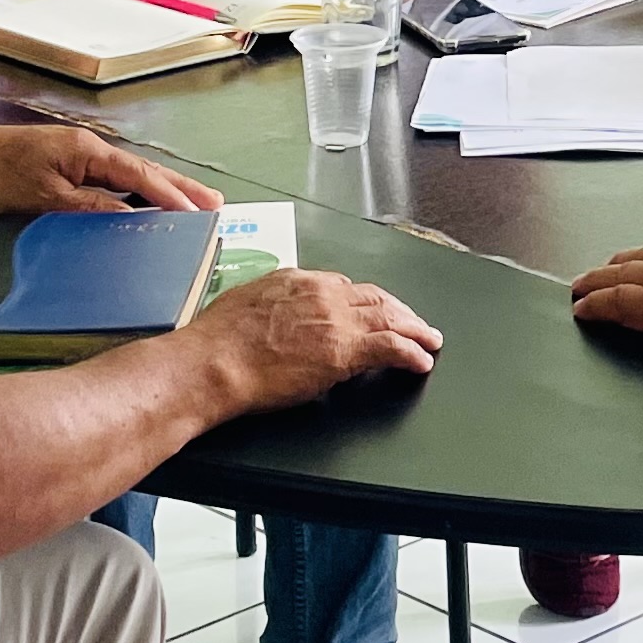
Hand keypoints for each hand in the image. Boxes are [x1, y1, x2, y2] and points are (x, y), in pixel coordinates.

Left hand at [0, 125, 222, 215]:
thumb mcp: (45, 197)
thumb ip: (91, 207)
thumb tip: (132, 217)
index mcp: (87, 151)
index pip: (139, 175)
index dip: (171, 196)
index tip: (199, 213)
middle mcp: (89, 148)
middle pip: (143, 169)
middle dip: (180, 187)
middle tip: (215, 204)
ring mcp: (79, 154)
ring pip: (130, 173)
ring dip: (162, 188)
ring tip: (193, 203)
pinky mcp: (67, 163)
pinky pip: (113, 177)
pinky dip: (136, 189)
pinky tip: (145, 202)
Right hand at [181, 267, 440, 409]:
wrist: (213, 362)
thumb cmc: (216, 342)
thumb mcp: (245, 303)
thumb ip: (272, 305)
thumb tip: (278, 316)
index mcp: (297, 280)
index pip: (344, 287)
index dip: (364, 301)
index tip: (373, 309)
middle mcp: (322, 294)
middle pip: (375, 297)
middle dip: (399, 310)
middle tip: (415, 323)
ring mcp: (336, 321)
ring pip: (390, 318)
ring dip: (415, 330)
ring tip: (429, 341)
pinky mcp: (344, 351)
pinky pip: (391, 347)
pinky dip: (412, 353)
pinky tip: (421, 361)